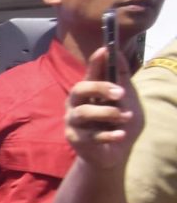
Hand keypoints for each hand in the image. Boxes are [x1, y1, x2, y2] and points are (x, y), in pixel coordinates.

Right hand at [65, 55, 141, 172]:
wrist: (114, 153)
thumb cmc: (119, 123)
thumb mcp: (127, 99)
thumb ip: (122, 78)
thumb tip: (117, 53)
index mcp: (89, 91)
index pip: (91, 72)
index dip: (95, 61)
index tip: (105, 49)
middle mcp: (76, 103)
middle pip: (80, 89)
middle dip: (100, 88)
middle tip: (121, 94)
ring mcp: (73, 120)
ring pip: (85, 112)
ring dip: (109, 114)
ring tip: (125, 118)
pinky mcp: (74, 138)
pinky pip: (91, 134)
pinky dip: (109, 134)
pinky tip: (121, 135)